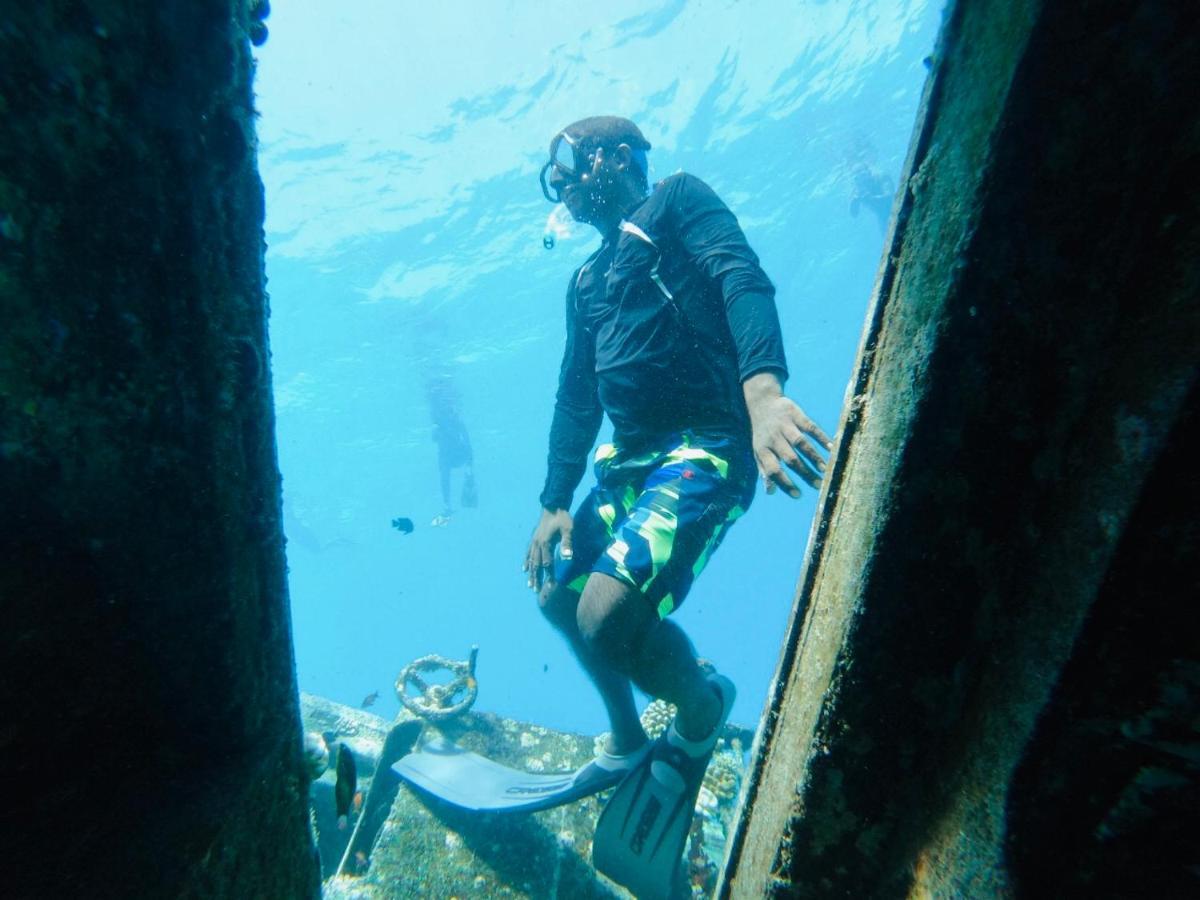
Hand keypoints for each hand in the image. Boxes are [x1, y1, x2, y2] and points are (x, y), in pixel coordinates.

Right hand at [524, 508, 573, 590]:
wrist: (553, 505)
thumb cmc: (563, 518)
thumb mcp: (568, 529)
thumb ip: (567, 543)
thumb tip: (567, 557)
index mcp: (545, 543)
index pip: (547, 563)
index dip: (549, 575)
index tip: (550, 586)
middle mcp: (537, 544)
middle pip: (536, 564)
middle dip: (537, 578)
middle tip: (536, 590)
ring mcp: (534, 541)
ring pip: (531, 560)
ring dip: (531, 573)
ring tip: (530, 585)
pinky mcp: (533, 539)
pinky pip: (528, 553)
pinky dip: (526, 562)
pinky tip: (525, 569)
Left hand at [744, 373, 832, 498]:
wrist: (762, 402)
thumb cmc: (762, 434)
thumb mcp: (758, 451)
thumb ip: (764, 470)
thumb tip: (770, 492)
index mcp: (763, 450)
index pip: (773, 469)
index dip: (784, 483)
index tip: (798, 495)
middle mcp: (774, 438)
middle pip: (790, 459)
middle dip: (805, 473)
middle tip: (818, 486)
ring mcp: (785, 426)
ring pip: (801, 443)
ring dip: (814, 457)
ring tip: (825, 470)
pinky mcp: (796, 414)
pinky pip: (810, 427)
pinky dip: (821, 437)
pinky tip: (832, 448)